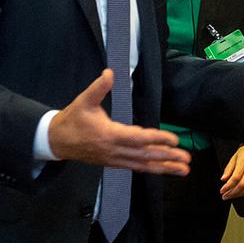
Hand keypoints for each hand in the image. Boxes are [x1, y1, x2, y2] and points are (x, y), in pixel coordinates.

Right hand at [49, 69, 190, 174]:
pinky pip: (137, 167)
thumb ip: (98, 87)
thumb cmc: (72, 119)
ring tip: (183, 169)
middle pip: (146, 156)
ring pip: (143, 165)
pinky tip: (165, 169)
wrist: (56, 141)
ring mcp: (115, 159)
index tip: (174, 140)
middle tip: (187, 159)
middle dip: (168, 158)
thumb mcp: (83, 100)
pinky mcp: (114, 163)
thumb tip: (109, 73)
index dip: (158, 139)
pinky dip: (152, 168)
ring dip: (164, 167)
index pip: (139, 139)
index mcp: (110, 135)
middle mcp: (115, 150)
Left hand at [219, 145, 243, 199]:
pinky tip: (241, 194)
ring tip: (231, 196)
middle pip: (242, 185)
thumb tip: (223, 179)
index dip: (228, 186)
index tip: (222, 190)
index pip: (235, 178)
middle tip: (225, 196)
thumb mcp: (234, 157)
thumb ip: (228, 169)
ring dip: (238, 195)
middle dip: (232, 193)